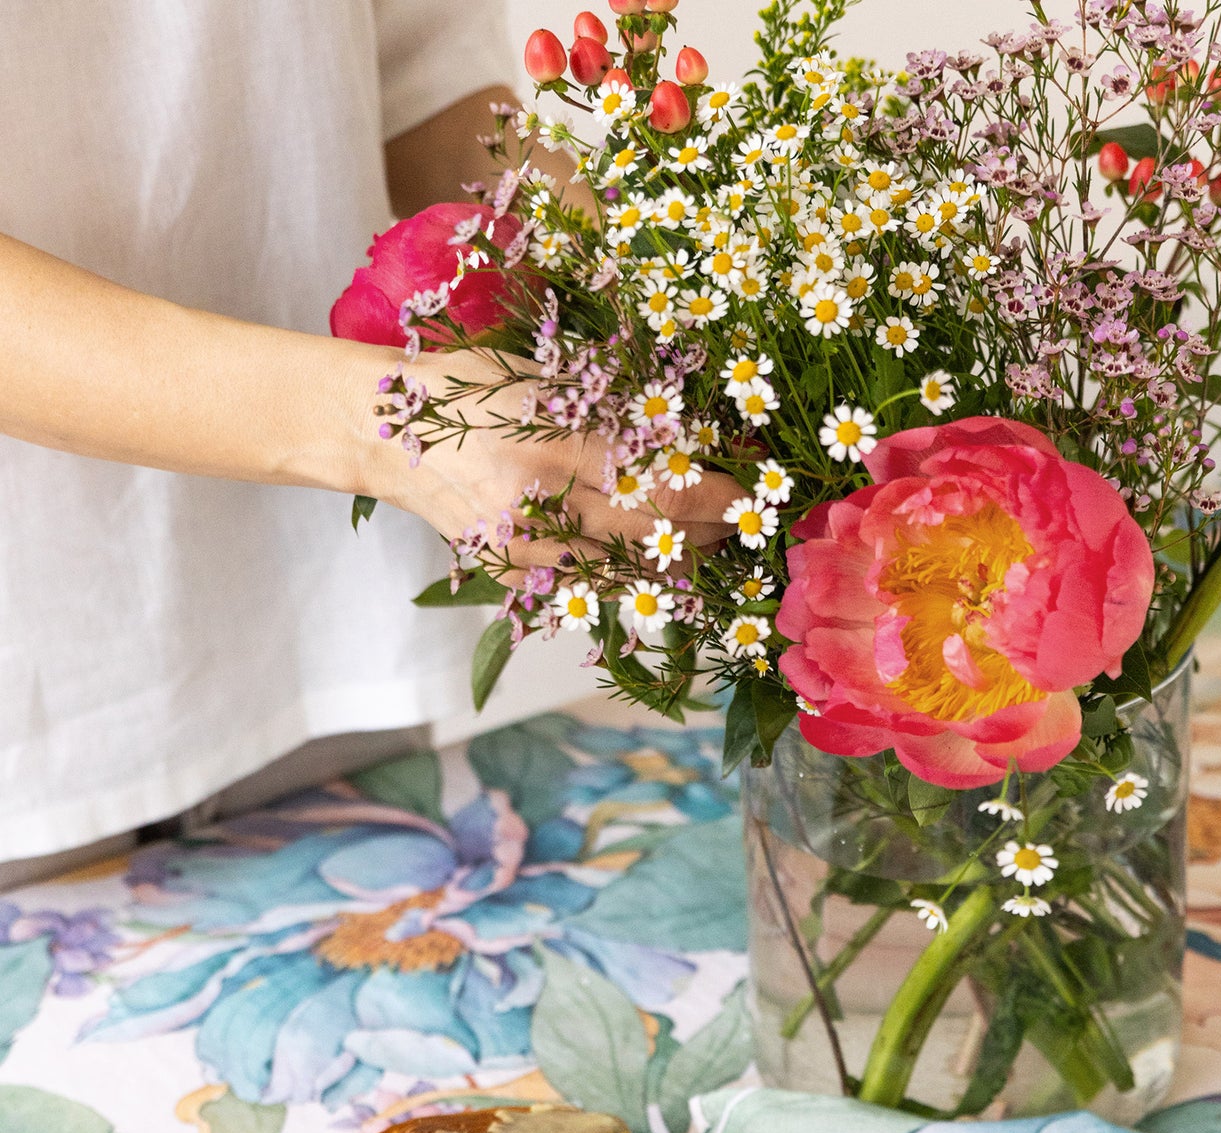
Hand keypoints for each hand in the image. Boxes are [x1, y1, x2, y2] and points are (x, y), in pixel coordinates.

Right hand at [361, 348, 746, 569]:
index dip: (717, 495)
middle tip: (740, 520)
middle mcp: (540, 503)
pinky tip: (649, 558)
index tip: (751, 492)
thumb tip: (693, 432)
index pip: (662, 483)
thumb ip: (612, 405)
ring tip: (706, 541)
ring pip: (627, 569)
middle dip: (708, 530)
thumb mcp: (542, 374)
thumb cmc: (467, 389)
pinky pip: (589, 583)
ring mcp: (524, 547)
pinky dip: (627, 571)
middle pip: (654, 534)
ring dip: (677, 558)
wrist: (381, 432)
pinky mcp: (510, 571)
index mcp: (553, 442)